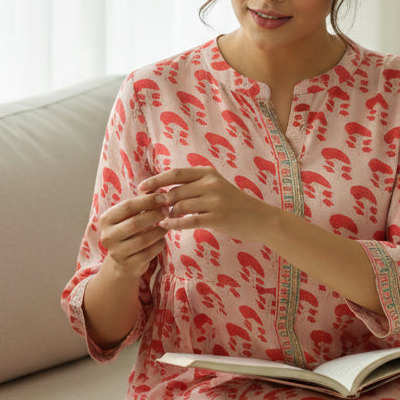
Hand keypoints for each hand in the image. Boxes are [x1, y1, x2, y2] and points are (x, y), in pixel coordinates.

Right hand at [98, 191, 169, 282]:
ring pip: (144, 239)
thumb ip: (143, 201)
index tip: (164, 197)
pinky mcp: (128, 266)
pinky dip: (159, 244)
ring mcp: (117, 253)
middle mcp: (107, 236)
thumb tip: (160, 186)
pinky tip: (162, 239)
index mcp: (106, 219)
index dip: (147, 200)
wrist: (123, 260)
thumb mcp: (132, 214)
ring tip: (167, 224)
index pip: (128, 206)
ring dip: (159, 230)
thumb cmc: (130, 230)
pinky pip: (149, 253)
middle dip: (155, 215)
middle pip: (135, 223)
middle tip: (168, 210)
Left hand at [138, 166, 267, 240]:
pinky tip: (166, 227)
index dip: (156, 180)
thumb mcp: (215, 186)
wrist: (258, 218)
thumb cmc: (232, 203)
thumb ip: (192, 186)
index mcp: (208, 173)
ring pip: (180, 206)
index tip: (141, 188)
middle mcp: (211, 184)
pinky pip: (188, 221)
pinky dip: (174, 224)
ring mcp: (215, 201)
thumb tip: (163, 191)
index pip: (176, 174)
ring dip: (167, 214)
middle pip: (175, 191)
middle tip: (149, 210)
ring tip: (162, 219)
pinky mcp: (217, 218)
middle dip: (159, 201)